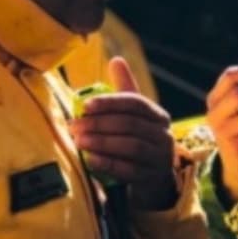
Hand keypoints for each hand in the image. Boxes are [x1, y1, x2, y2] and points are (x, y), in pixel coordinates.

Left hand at [70, 57, 175, 209]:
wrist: (151, 178)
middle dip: (99, 124)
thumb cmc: (136, 139)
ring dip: (102, 143)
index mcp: (158, 116)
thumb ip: (124, 90)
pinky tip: (90, 160)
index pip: (135, 103)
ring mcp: (160, 158)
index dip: (110, 102)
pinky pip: (129, 170)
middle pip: (131, 125)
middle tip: (74, 125)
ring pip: (131, 147)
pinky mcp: (151, 178)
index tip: (85, 105)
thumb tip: (116, 60)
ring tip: (79, 141)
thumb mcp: (133, 115)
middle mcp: (164, 135)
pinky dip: (108, 164)